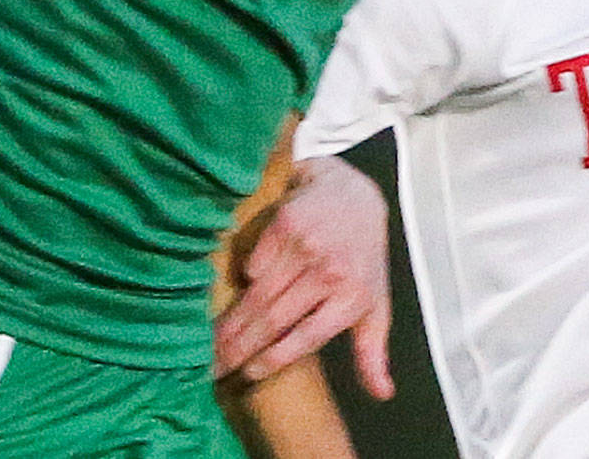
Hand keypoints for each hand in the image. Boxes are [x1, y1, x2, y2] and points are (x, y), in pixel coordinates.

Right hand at [213, 157, 394, 396]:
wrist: (353, 193)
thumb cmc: (362, 256)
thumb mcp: (376, 303)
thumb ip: (373, 352)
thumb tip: (382, 394)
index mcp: (352, 296)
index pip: (306, 337)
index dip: (273, 359)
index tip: (248, 375)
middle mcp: (329, 271)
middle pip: (274, 319)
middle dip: (238, 349)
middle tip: (211, 369)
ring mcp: (306, 246)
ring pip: (257, 295)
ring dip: (229, 323)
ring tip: (206, 345)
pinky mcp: (285, 224)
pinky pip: (252, 263)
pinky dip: (238, 282)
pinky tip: (225, 296)